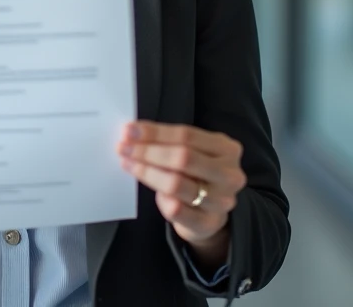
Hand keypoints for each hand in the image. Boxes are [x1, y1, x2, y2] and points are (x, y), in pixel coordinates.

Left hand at [117, 121, 245, 252]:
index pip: (187, 135)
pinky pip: (176, 209)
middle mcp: (229, 174)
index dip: (155, 132)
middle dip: (148, 151)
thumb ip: (170, 142)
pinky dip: (159, 198)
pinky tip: (150, 190)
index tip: (128, 130)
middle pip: (183, 157)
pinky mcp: (209, 223)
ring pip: (176, 183)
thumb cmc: (196, 175)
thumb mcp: (193, 152)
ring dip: (146, 172)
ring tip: (127, 164)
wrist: (210, 214)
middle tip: (123, 148)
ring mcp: (222, 200)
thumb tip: (132, 132)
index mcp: (227, 148)